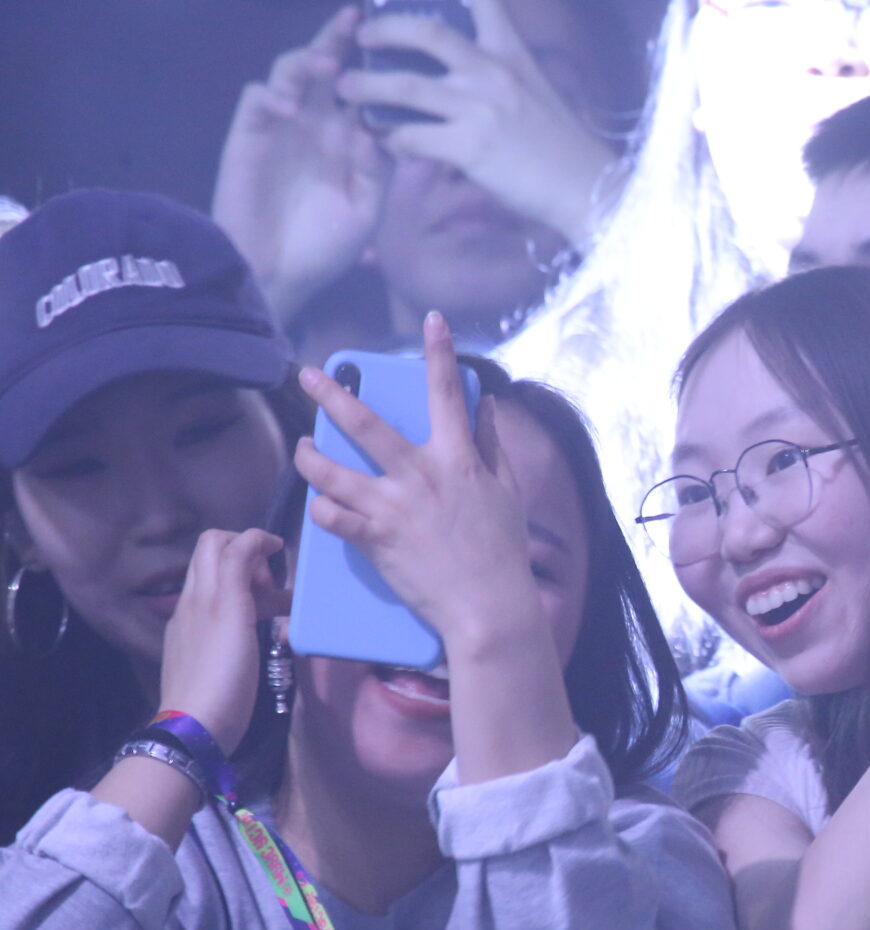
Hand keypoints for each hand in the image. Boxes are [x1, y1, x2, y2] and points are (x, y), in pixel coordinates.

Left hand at [157, 529, 288, 754]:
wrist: (196, 727)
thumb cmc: (222, 670)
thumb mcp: (233, 612)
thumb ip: (237, 569)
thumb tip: (251, 540)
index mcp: (201, 591)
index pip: (219, 541)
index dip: (252, 538)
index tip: (282, 553)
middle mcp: (192, 603)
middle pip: (216, 560)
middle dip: (250, 560)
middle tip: (276, 583)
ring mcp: (192, 628)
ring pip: (222, 588)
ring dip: (252, 587)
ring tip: (281, 608)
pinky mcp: (199, 650)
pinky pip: (222, 615)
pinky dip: (244, 611)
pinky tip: (260, 632)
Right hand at [212, 5, 390, 323]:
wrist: (278, 274)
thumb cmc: (325, 245)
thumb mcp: (366, 209)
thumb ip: (376, 169)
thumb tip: (377, 128)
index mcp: (348, 137)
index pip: (363, 89)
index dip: (377, 65)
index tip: (402, 43)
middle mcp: (316, 123)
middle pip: (325, 67)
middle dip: (338, 39)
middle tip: (355, 19)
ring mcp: (281, 125)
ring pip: (289, 72)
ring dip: (306, 60)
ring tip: (327, 64)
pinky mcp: (248, 135)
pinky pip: (256, 98)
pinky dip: (272, 94)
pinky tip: (290, 107)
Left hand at [293, 312, 537, 654]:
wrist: (488, 607)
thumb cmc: (502, 551)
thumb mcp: (507, 492)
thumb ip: (492, 444)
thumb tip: (487, 405)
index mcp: (456, 460)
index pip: (445, 394)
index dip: (439, 352)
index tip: (433, 322)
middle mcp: (420, 476)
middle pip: (364, 423)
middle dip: (331, 393)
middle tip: (307, 375)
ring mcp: (393, 508)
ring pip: (332, 471)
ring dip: (309, 456)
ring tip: (302, 448)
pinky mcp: (375, 541)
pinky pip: (333, 518)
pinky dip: (321, 510)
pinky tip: (319, 505)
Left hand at [338, 0, 618, 244]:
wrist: (584, 186)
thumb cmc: (560, 144)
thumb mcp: (535, 89)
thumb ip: (498, 70)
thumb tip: (459, 63)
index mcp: (509, 53)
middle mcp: (492, 72)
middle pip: (425, 31)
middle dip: (384, 29)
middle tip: (363, 37)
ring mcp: (480, 108)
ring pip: (405, 86)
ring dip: (367, 87)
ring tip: (347, 89)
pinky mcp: (471, 147)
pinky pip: (412, 136)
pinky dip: (391, 139)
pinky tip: (383, 142)